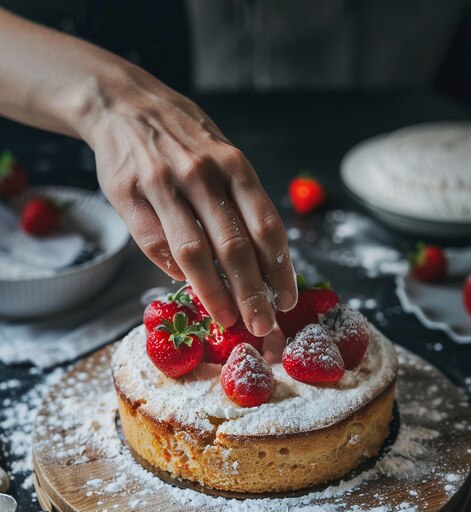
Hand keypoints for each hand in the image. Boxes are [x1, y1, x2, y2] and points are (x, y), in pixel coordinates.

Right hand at [83, 67, 296, 335]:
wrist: (124, 104)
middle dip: (252, 292)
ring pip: (193, 251)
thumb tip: (259, 263)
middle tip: (262, 325)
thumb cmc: (185, 139)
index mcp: (234, 165)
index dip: (280, 269)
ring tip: (229, 319)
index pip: (266, 226)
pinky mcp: (128, 194)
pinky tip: (185, 285)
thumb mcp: (224, 156)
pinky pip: (153, 243)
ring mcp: (163, 184)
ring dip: (214, 292)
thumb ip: (240, 203)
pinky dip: (171, 270)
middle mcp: (202, 174)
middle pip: (234, 246)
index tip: (286, 300)